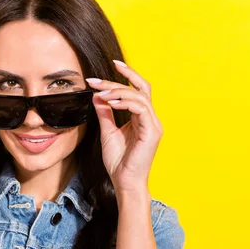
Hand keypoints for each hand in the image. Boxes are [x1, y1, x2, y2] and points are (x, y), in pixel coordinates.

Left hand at [87, 60, 162, 191]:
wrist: (124, 182)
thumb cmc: (119, 162)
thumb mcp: (108, 132)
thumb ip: (105, 113)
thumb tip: (98, 96)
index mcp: (142, 118)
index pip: (138, 90)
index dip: (126, 76)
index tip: (110, 66)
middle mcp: (151, 119)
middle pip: (140, 89)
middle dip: (118, 80)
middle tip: (95, 80)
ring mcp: (154, 125)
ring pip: (140, 96)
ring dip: (119, 91)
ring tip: (101, 93)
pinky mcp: (152, 132)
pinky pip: (141, 109)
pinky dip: (125, 102)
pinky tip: (111, 102)